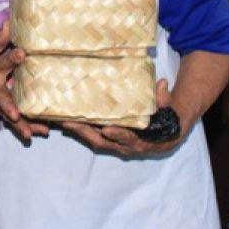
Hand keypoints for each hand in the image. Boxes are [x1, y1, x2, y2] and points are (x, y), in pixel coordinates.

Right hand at [0, 20, 47, 141]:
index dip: (11, 57)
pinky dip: (23, 129)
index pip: (2, 60)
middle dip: (9, 104)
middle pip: (2, 96)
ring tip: (30, 133)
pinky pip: (12, 122)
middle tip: (15, 112)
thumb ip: (0, 36)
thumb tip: (10, 21)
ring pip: (8, 113)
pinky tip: (35, 134)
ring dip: (18, 123)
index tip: (22, 53)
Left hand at [63, 79, 185, 155]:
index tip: (108, 130)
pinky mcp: (108, 140)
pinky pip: (92, 136)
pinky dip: (80, 130)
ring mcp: (115, 144)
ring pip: (94, 140)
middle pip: (103, 141)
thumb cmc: (164, 124)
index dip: (119, 135)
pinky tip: (67, 121)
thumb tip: (162, 83)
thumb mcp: (166, 112)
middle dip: (85, 132)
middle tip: (70, 123)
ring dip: (78, 131)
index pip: (129, 139)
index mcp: (141, 140)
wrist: (162, 140)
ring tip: (62, 120)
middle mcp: (125, 145)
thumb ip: (163, 99)